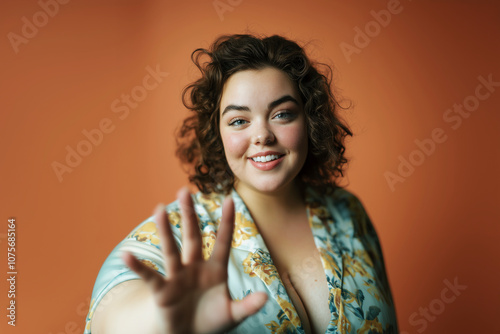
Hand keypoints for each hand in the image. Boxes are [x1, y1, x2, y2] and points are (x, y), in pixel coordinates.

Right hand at [122, 187, 267, 333]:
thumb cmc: (211, 321)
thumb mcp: (233, 314)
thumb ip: (248, 306)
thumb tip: (266, 298)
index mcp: (215, 270)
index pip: (223, 241)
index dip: (226, 221)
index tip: (229, 199)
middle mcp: (195, 268)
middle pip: (193, 236)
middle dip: (190, 215)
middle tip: (184, 191)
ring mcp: (178, 277)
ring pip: (172, 249)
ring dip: (166, 230)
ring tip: (159, 209)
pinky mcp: (163, 291)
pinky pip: (150, 276)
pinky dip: (138, 267)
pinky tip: (127, 255)